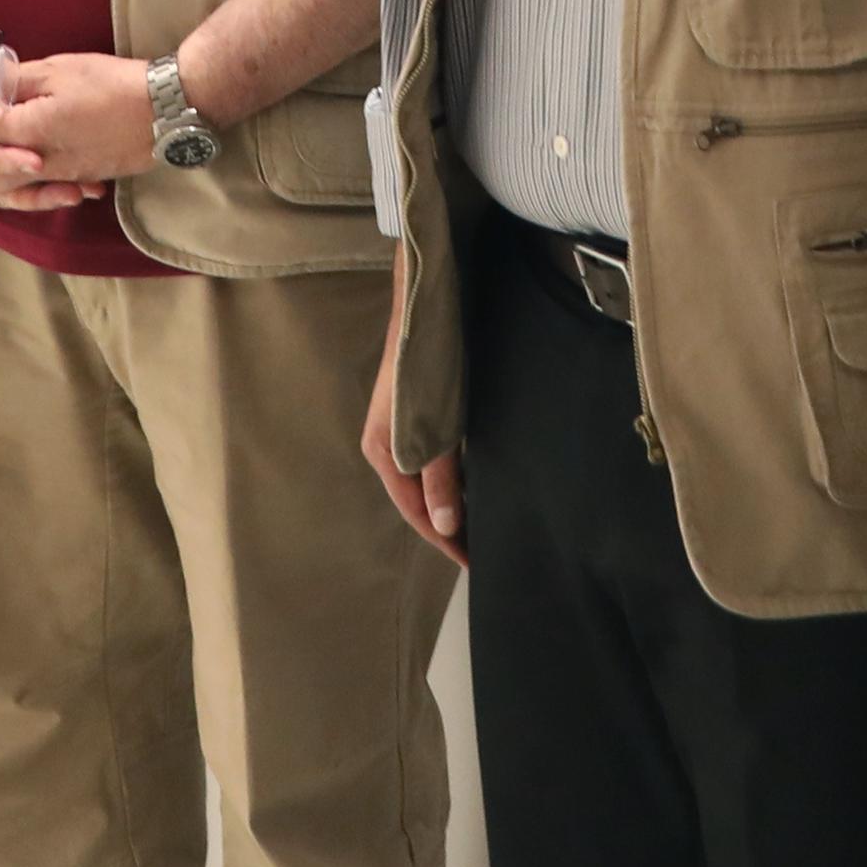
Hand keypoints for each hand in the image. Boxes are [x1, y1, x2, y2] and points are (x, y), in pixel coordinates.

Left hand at [0, 50, 159, 184]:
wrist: (163, 112)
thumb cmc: (112, 84)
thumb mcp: (60, 70)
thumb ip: (18, 79)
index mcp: (30, 129)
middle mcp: (39, 161)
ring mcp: (59, 175)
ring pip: (3, 188)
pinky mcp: (76, 178)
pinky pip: (31, 193)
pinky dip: (6, 192)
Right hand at [361, 273, 464, 566]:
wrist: (427, 302)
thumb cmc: (427, 364)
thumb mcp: (438, 427)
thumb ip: (441, 478)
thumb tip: (445, 526)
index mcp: (383, 452)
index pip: (415, 513)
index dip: (445, 540)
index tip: (474, 563)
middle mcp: (386, 443)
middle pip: (418, 498)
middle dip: (447, 525)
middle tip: (482, 548)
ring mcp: (401, 425)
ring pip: (428, 477)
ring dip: (453, 500)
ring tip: (483, 521)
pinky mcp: (418, 408)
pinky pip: (436, 456)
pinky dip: (455, 475)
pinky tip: (477, 478)